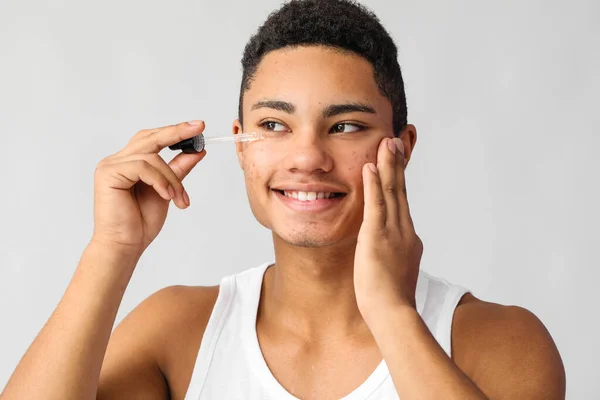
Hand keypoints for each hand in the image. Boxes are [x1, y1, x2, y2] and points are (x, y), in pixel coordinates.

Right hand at [91, 121, 206, 254]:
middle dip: (177, 132)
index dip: (174, 131)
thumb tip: (197, 151)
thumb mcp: (168, 191)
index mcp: (129, 163)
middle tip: (199, 128)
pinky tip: (167, 196)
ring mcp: (110, 165)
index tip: (198, 126)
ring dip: (172, 178)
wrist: (126, 245)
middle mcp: (117, 160)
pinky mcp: (108, 173)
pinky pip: (143, 167)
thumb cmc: (141, 222)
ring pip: (152, 157)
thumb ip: (178, 170)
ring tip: (179, 199)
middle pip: (150, 138)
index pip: (152, 139)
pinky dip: (160, 181)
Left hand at [354, 137, 422, 323]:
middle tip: (395, 141)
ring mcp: (393, 232)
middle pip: (401, 191)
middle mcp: (405, 231)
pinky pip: (376, 205)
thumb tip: (391, 255)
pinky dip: (375, 184)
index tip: (397, 162)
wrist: (393, 313)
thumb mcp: (395, 273)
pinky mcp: (378, 237)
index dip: (400, 181)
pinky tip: (370, 167)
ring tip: (387, 143)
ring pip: (392, 192)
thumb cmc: (391, 301)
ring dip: (389, 165)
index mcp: (409, 239)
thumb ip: (394, 258)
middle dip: (397, 165)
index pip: (403, 204)